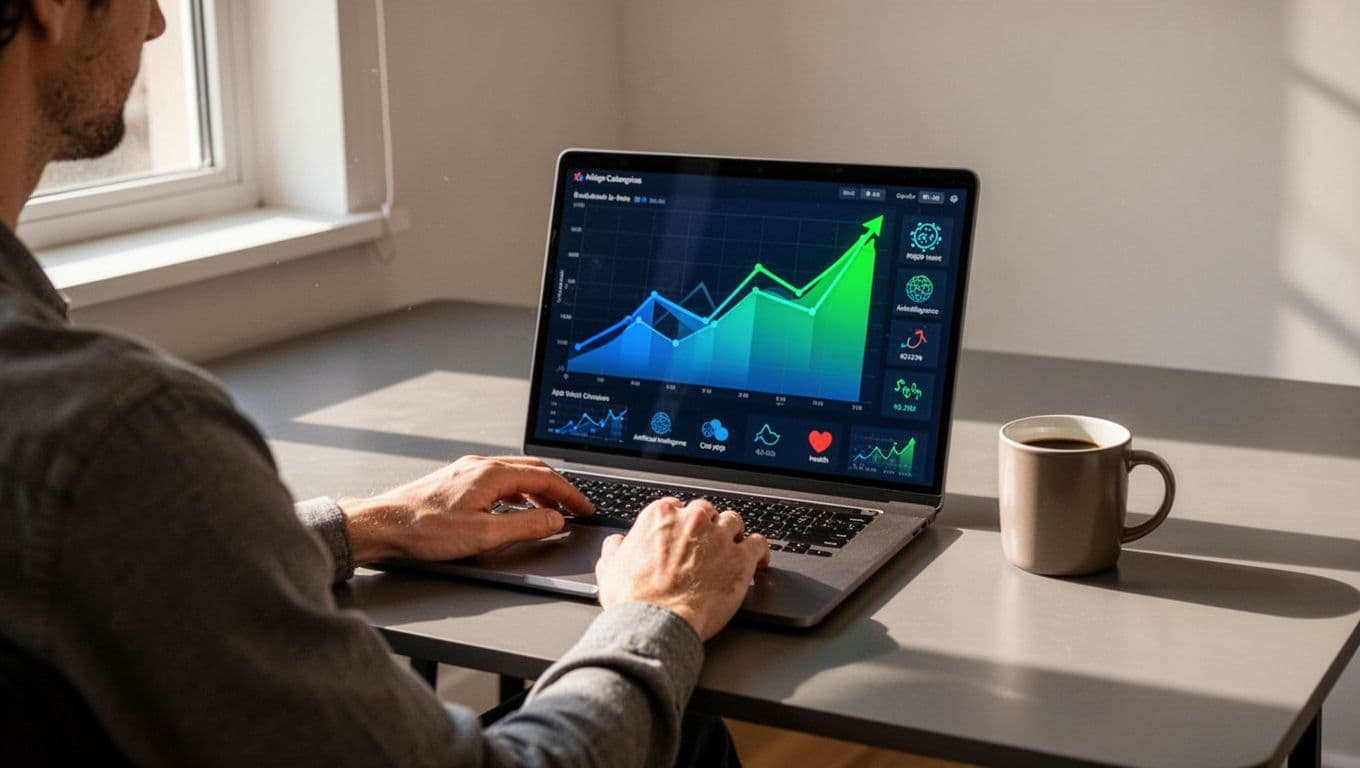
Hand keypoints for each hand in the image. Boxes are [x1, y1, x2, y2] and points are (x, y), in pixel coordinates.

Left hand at [336, 455, 593, 563]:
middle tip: (575, 507)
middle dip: (559, 489)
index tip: (584, 508)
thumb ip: (525, 527)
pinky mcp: (456, 480)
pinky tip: (514, 506)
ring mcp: (467, 470)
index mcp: (492, 474)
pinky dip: (517, 491)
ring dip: (538, 490)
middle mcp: (480, 466)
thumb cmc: (424, 529)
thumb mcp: (484, 535)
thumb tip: (555, 520)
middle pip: (533, 471)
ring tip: (550, 510)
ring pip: (514, 474)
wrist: (383, 525)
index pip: (546, 478)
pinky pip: (498, 479)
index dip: (571, 494)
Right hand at [595, 498, 770, 640]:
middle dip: (708, 526)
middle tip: (707, 544)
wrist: (656, 623)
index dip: (682, 523)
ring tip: (734, 548)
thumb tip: (617, 544)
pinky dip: (760, 550)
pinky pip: (759, 543)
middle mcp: (692, 520)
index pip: (678, 507)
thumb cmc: (634, 600)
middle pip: (708, 511)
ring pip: (734, 522)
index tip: (685, 535)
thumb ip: (615, 549)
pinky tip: (759, 559)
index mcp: (661, 515)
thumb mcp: (609, 569)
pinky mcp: (740, 558)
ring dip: (734, 534)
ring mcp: (719, 537)